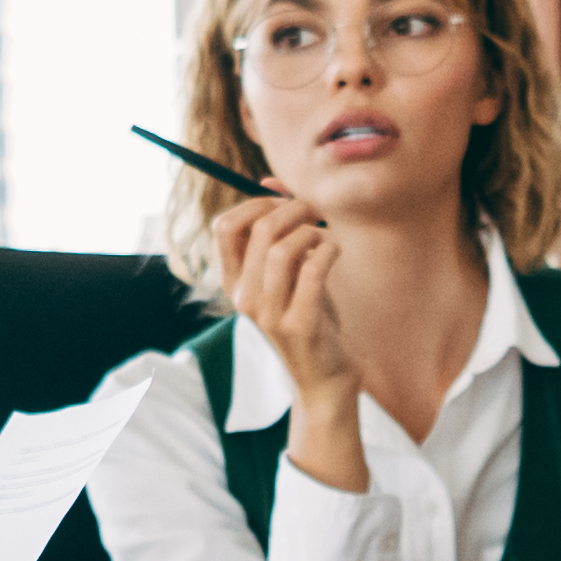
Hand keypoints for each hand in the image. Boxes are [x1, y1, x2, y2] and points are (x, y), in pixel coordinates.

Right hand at [200, 191, 355, 418]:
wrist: (324, 379)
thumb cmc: (310, 318)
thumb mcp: (289, 275)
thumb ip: (278, 233)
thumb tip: (271, 182)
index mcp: (234, 283)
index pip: (224, 226)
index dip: (255, 204)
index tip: (283, 203)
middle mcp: (244, 298)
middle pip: (258, 231)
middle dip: (292, 209)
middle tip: (315, 211)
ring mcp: (269, 314)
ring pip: (282, 248)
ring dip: (312, 231)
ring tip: (325, 237)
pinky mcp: (298, 324)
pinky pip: (312, 269)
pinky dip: (328, 249)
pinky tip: (335, 251)